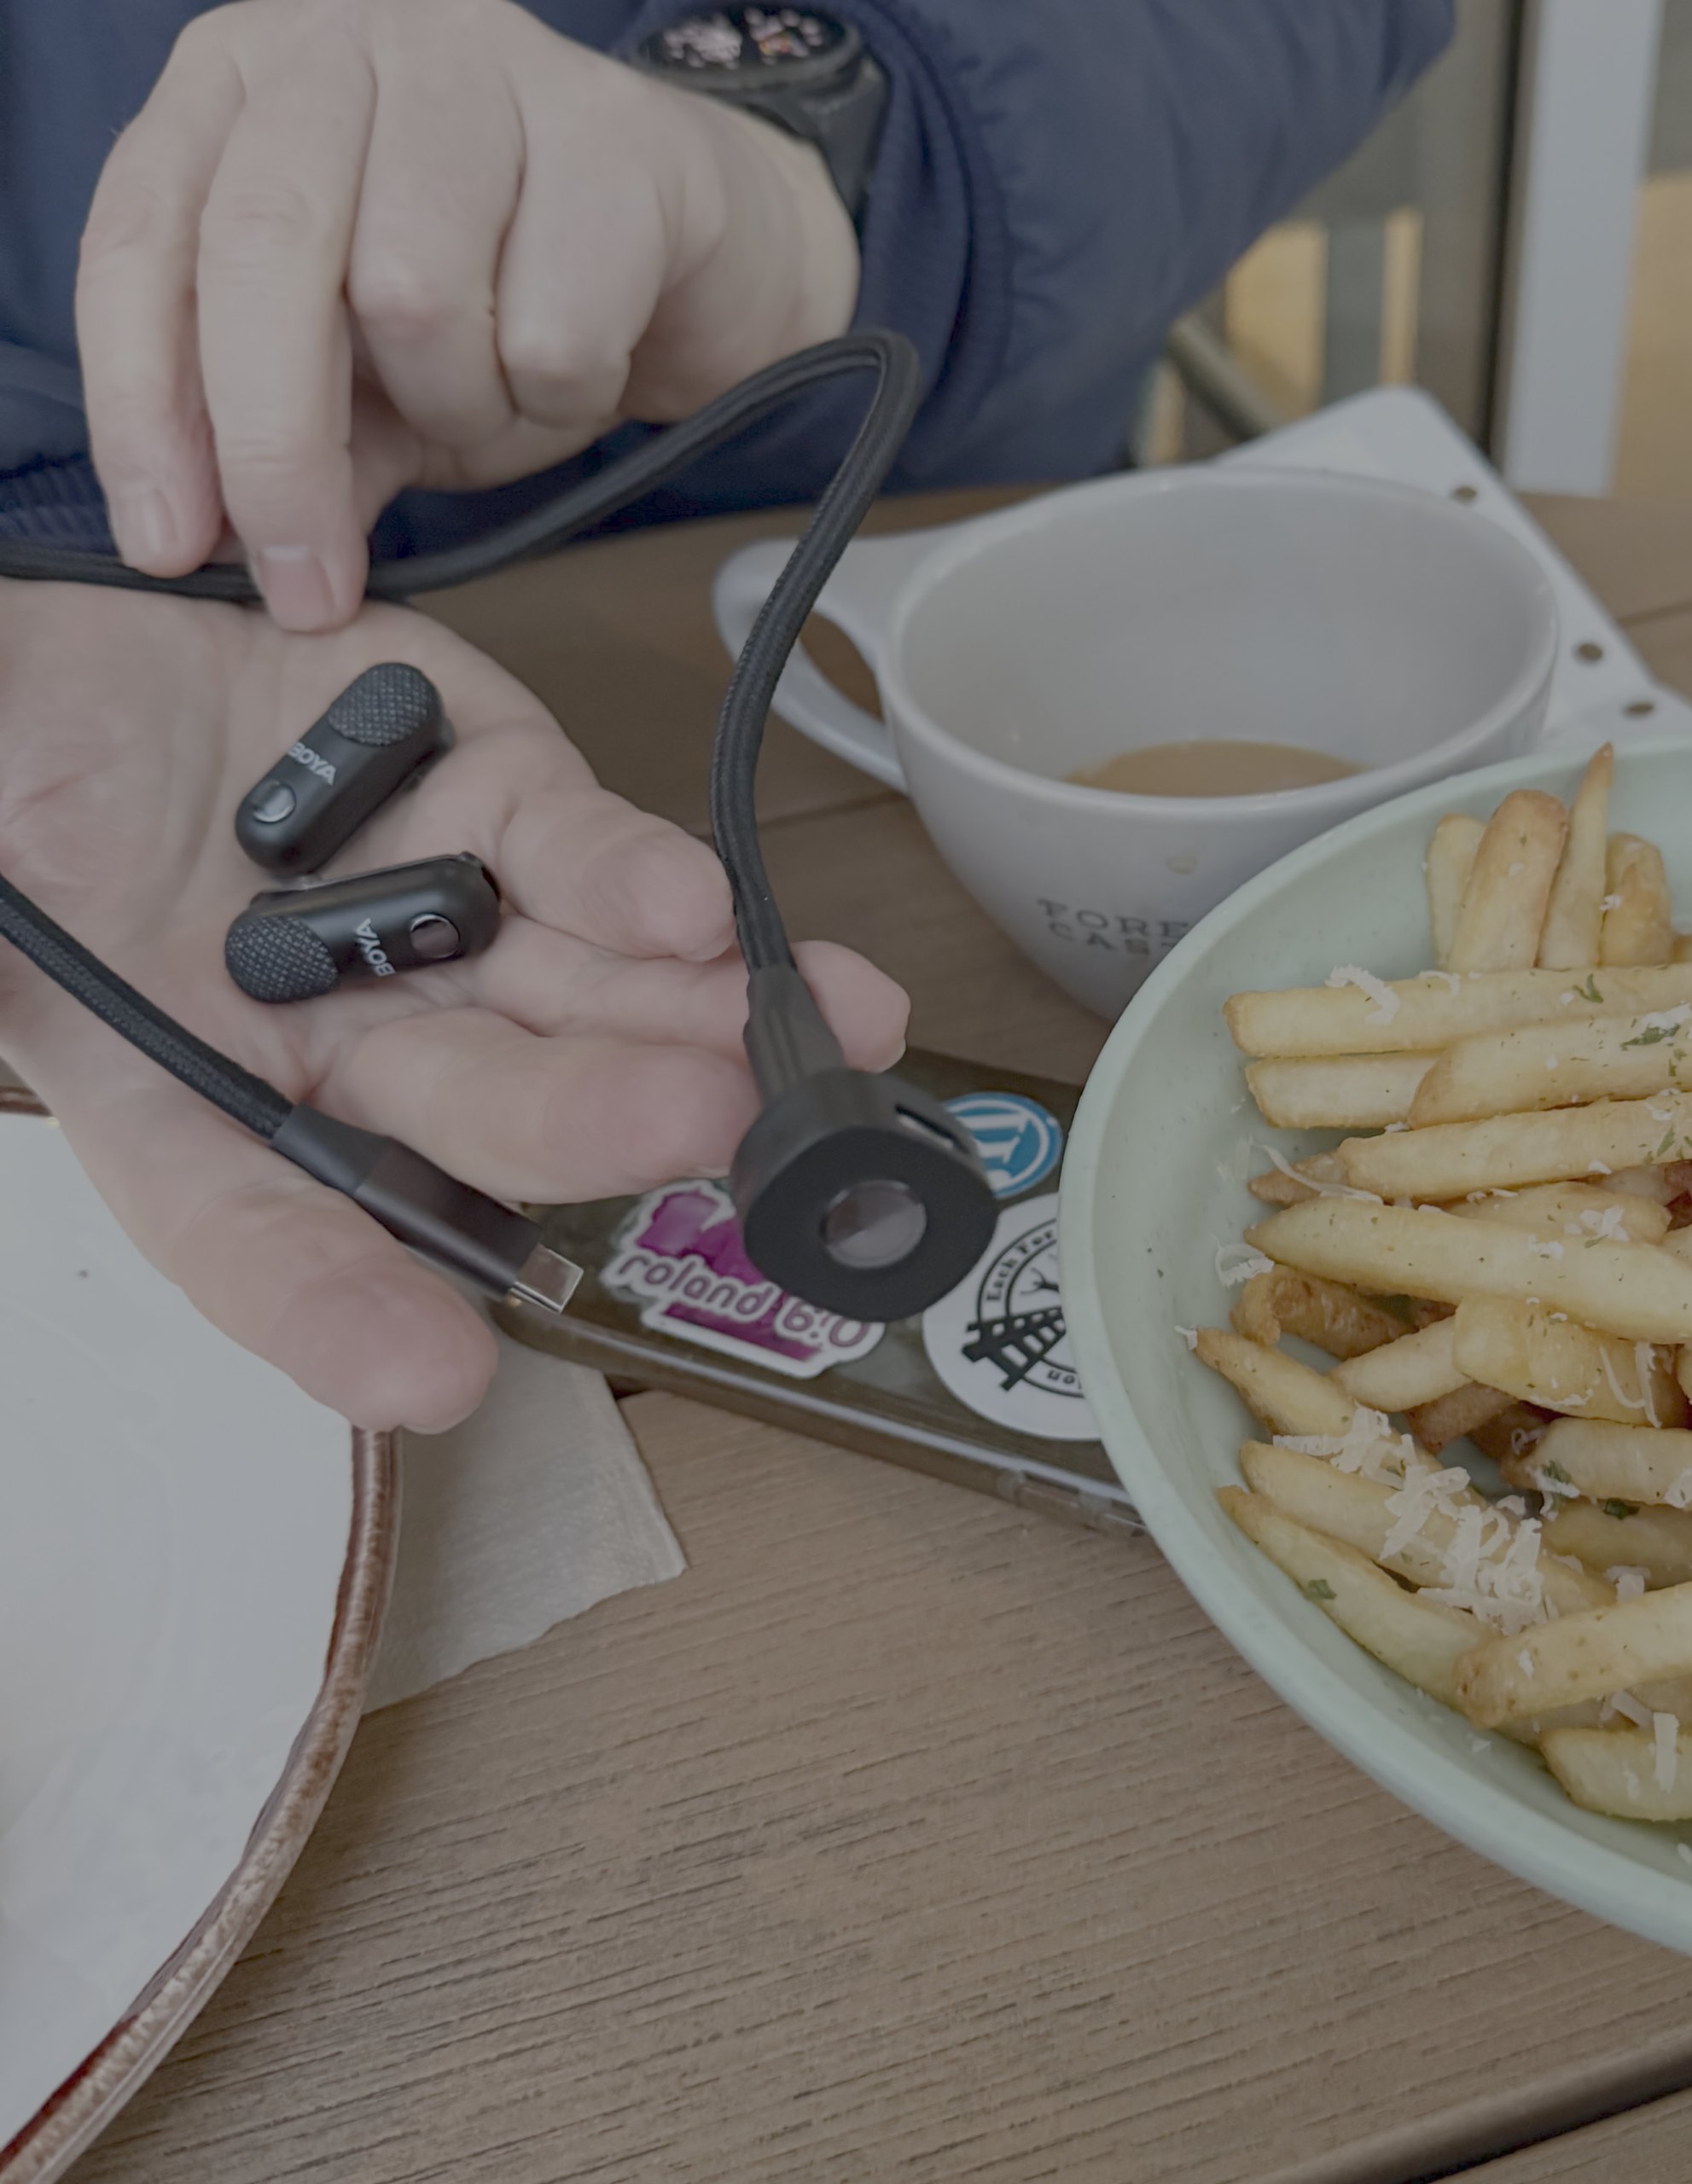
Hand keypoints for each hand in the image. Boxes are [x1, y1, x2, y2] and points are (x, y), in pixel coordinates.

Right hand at [0, 582, 905, 1429]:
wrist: (67, 666)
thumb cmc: (15, 805)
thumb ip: (18, 983)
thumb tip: (23, 994)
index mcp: (196, 1104)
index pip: (259, 1236)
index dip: (336, 1310)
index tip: (426, 1377)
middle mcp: (347, 1034)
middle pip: (479, 1109)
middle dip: (590, 1122)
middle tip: (695, 1127)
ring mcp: (440, 918)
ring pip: (582, 994)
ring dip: (689, 1021)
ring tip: (783, 1038)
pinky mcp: (502, 793)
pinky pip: (582, 848)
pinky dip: (639, 878)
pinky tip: (702, 910)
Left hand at [76, 0, 858, 630]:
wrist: (706, 255)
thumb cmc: (518, 300)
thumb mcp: (374, 384)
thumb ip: (294, 444)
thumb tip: (217, 548)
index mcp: (243, 84)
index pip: (143, 239)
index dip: (141, 406)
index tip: (169, 545)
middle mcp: (347, 43)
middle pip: (265, 254)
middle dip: (277, 449)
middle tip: (314, 585)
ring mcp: (484, 70)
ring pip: (414, 293)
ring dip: (459, 409)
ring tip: (501, 406)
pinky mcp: (615, 136)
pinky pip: (554, 330)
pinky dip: (560, 400)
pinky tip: (582, 376)